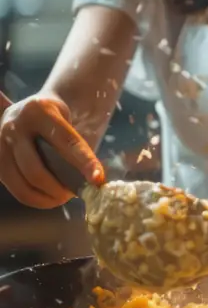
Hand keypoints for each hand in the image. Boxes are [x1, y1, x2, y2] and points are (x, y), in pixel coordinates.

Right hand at [0, 91, 103, 208]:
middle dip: (58, 189)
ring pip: (23, 184)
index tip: (98, 180)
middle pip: (37, 170)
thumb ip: (74, 144)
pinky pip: (15, 189)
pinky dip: (34, 199)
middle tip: (75, 195)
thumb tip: (92, 179)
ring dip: (46, 198)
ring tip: (63, 198)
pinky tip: (48, 198)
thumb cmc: (53, 117)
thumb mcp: (65, 118)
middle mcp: (15, 127)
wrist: (26, 109)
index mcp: (39, 112)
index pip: (65, 142)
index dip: (84, 163)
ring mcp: (1, 145)